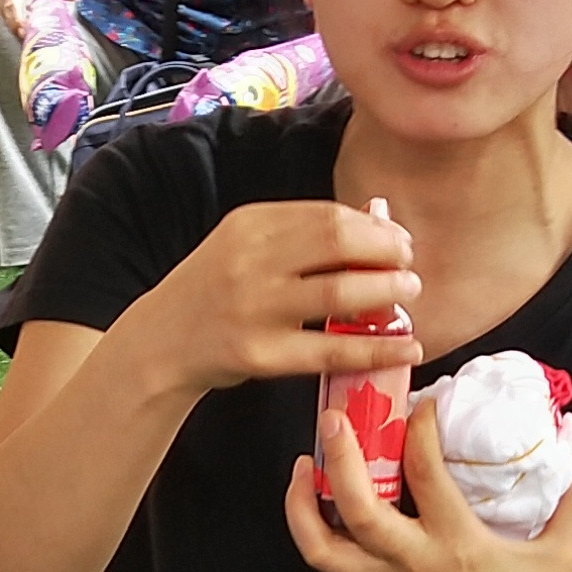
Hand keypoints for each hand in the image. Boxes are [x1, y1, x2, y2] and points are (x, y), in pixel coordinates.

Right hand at [112, 196, 418, 392]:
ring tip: (409, 296)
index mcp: (250, 224)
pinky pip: (330, 350)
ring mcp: (253, 308)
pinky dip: (376, 349)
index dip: (374, 228)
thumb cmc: (213, 292)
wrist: (160, 344)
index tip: (399, 241)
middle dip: (387, 253)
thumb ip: (301, 235)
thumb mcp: (244, 247)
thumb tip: (379, 221)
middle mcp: (250, 260)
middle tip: (410, 268)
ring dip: (386, 293)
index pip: (327, 216)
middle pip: (337, 243)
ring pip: (338, 293)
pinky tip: (405, 348)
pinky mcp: (259, 354)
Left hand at [284, 397, 571, 571]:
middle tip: (336, 416)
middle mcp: (413, 562)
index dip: (419, 429)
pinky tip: (317, 497)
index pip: (427, 474)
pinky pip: (329, 559)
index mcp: (458, 546)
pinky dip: (314, 526)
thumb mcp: (563, 558)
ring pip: (323, 544)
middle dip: (341, 456)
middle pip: (360, 507)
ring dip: (302, 502)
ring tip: (305, 462)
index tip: (422, 402)